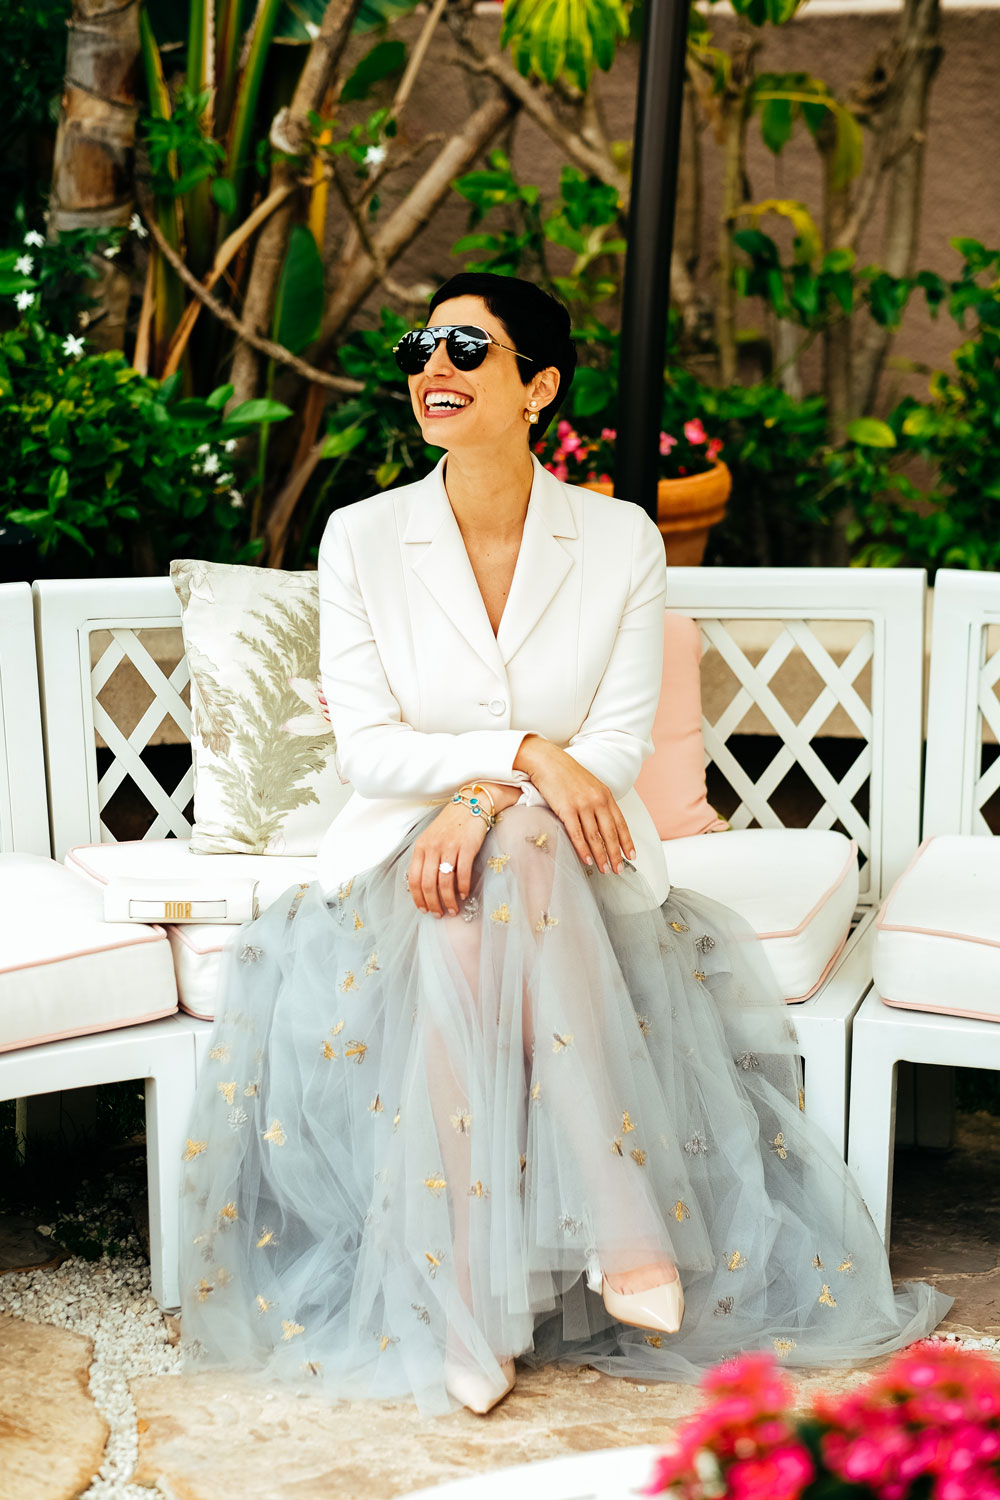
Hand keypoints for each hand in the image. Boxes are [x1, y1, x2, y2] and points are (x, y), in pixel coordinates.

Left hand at [407, 800, 490, 917]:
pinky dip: (463, 887)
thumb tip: (424, 885)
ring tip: (453, 909)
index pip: (414, 878)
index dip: (418, 897)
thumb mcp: (431, 838)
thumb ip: (426, 858)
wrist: (472, 803)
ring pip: (445, 881)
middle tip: (439, 914)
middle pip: (429, 883)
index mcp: (421, 846)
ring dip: (448, 899)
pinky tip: (463, 894)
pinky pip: (463, 872)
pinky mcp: (467, 846)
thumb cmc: (451, 824)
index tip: (423, 910)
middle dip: (433, 903)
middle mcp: (433, 847)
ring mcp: (450, 846)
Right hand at [514, 735, 635, 873]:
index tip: (631, 855)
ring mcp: (582, 805)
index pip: (620, 823)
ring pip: (596, 837)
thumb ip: (598, 802)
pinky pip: (577, 834)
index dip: (626, 841)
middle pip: (610, 833)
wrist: (547, 761)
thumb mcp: (589, 785)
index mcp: (605, 795)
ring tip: (605, 870)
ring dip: (601, 856)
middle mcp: (597, 800)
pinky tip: (588, 860)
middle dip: (616, 854)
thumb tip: (603, 822)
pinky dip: (584, 850)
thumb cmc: (565, 773)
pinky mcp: (567, 809)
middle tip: (619, 869)